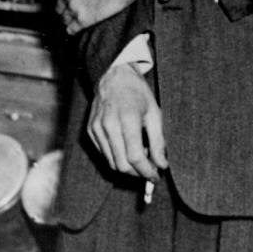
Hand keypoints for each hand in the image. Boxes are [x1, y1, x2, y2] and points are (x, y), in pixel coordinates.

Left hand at [51, 0, 142, 34]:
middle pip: (58, 5)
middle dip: (65, 6)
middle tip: (75, 6)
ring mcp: (75, 7)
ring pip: (64, 18)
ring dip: (68, 18)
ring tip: (76, 18)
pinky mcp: (85, 19)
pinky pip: (72, 29)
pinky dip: (73, 29)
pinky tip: (77, 27)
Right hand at [88, 63, 167, 181]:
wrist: (114, 75)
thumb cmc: (137, 92)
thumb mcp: (154, 113)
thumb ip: (158, 141)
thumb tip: (162, 164)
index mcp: (127, 119)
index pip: (135, 157)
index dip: (147, 171)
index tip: (156, 176)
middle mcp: (109, 125)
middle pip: (122, 165)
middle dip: (138, 173)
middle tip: (150, 170)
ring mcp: (96, 129)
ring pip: (112, 163)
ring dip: (128, 167)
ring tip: (140, 156)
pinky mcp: (90, 131)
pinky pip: (104, 154)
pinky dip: (117, 157)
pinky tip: (127, 148)